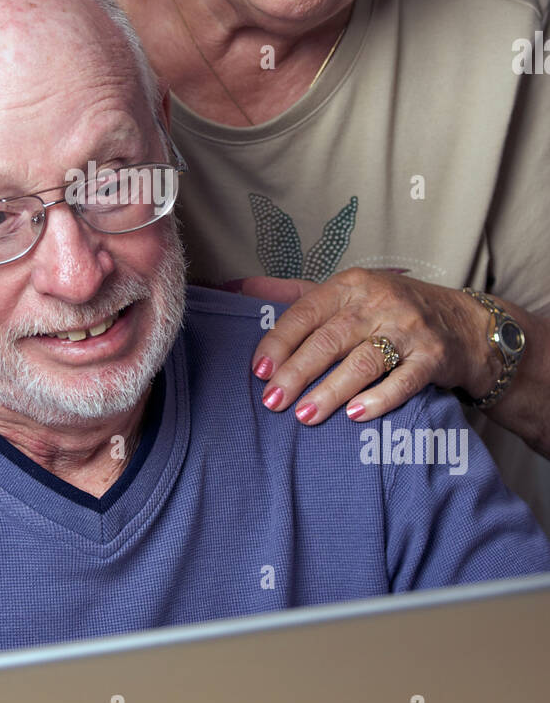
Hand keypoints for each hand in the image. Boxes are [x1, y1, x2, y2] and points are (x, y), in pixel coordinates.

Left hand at [236, 269, 497, 423]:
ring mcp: (408, 329)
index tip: (258, 371)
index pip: (305, 312)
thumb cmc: (390, 309)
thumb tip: (239, 286)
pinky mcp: (434, 356)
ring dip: (331, 391)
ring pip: (364, 361)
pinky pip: (405, 380)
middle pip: (330, 339)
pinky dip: (380, 398)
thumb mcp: (346, 292)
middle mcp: (379, 302)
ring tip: (305, 416)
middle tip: (273, 402)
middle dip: (298, 373)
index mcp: (350, 285)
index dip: (280, 342)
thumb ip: (295, 293)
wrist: (464, 324)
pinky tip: (356, 416)